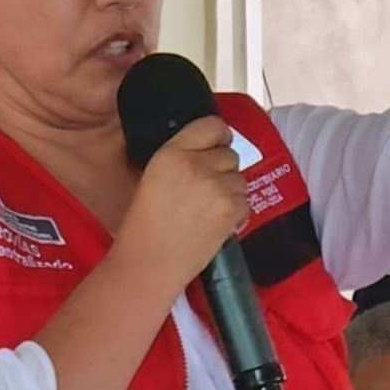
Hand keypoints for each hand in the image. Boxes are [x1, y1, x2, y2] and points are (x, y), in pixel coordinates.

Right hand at [115, 116, 248, 291]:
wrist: (150, 264)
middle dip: (221, 169)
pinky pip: (245, 200)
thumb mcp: (153, 176)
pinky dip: (235, 211)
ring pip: (239, 177)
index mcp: (171, 153)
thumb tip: (208, 149)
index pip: (212, 125)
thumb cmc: (145, 227)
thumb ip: (180, 157)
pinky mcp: (232, 209)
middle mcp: (197, 164)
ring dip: (229, 190)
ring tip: (206, 209)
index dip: (217, 137)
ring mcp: (217, 186)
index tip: (216, 146)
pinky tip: (213, 222)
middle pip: (229, 154)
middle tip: (204, 190)